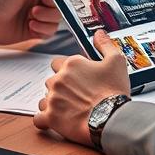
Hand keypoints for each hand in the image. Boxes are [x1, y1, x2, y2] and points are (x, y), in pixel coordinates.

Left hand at [0, 0, 63, 46]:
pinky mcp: (38, 30)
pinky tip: (30, 25)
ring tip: (30, 15)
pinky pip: (51, 32)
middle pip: (61, 5)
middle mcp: (41, 1)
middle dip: (49, 7)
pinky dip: (41, 29)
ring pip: (57, 19)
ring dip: (44, 18)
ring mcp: (41, 16)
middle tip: (35, 6)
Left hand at [34, 30, 130, 146]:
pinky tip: (55, 121)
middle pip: (51, 81)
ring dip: (53, 104)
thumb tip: (98, 33)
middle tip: (75, 96)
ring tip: (68, 110)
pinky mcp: (51, 118)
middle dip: (60, 88)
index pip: (57, 63)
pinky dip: (45, 121)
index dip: (66, 71)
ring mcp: (53, 99)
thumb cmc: (113, 91)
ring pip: (44, 100)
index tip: (76, 79)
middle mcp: (58, 79)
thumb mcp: (116, 61)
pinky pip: (39, 119)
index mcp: (71, 64)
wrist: (112, 118)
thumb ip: (105, 44)